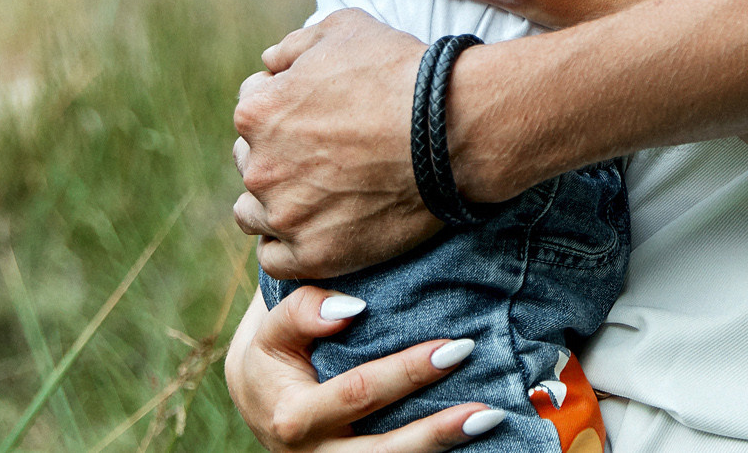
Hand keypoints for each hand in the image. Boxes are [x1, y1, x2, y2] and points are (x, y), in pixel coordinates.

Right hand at [225, 284, 504, 452]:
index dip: (407, 372)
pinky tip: (472, 441)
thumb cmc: (275, 356)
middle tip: (486, 405)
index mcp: (293, 417)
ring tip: (488, 422)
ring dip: (441, 448)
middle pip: (382, 450)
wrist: (260, 401)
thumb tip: (351, 308)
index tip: (454, 347)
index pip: (358, 393)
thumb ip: (302, 312)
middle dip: (436, 429)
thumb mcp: (272, 330)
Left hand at [234, 10, 441, 277]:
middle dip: (279, 153)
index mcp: (258, 111)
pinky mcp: (313, 254)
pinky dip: (287, 245)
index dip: (285, 106)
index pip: (251, 109)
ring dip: (274, 203)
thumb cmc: (400, 72)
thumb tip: (270, 65)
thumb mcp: (343, 27)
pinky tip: (313, 228)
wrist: (450, 129)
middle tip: (324, 152)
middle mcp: (260, 166)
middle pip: (251, 161)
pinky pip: (275, 258)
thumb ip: (293, 45)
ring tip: (314, 194)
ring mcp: (285, 215)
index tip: (317, 114)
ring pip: (253, 213)